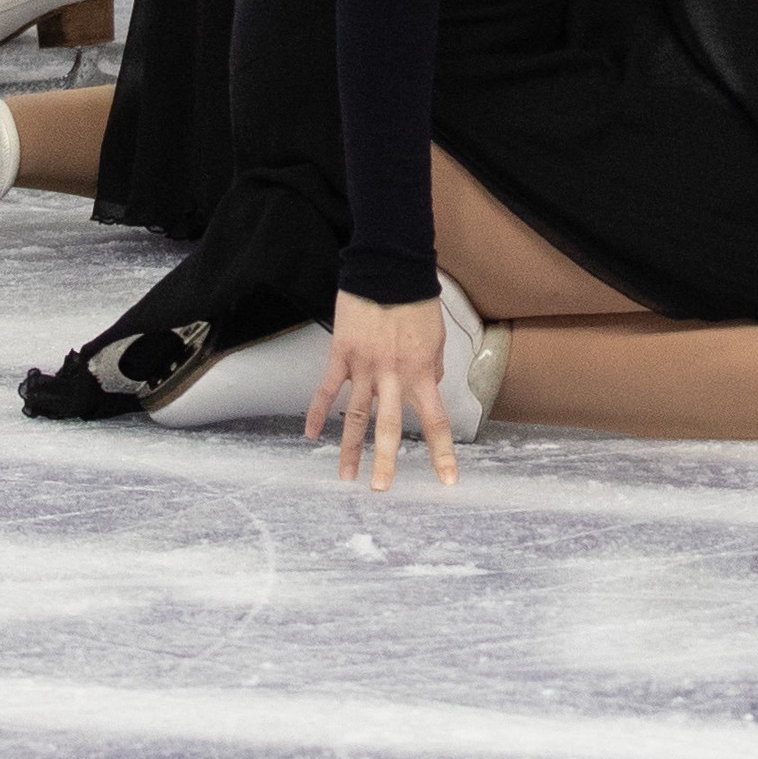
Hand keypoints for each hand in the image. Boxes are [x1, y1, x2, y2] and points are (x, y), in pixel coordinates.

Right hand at [313, 284, 465, 490]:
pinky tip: (310, 434)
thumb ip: (432, 366)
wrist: (389, 268)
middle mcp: (392, 376)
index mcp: (420, 373)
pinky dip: (316, 412)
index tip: (447, 481)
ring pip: (354, 415)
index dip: (441, 453)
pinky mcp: (341, 355)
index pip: (435, 421)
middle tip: (380, 490)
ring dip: (349, 448)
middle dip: (385, 461)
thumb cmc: (416, 301)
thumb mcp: (436, 337)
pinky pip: (326, 389)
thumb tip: (430, 384)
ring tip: (345, 476)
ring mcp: (364, 367)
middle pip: (389, 426)